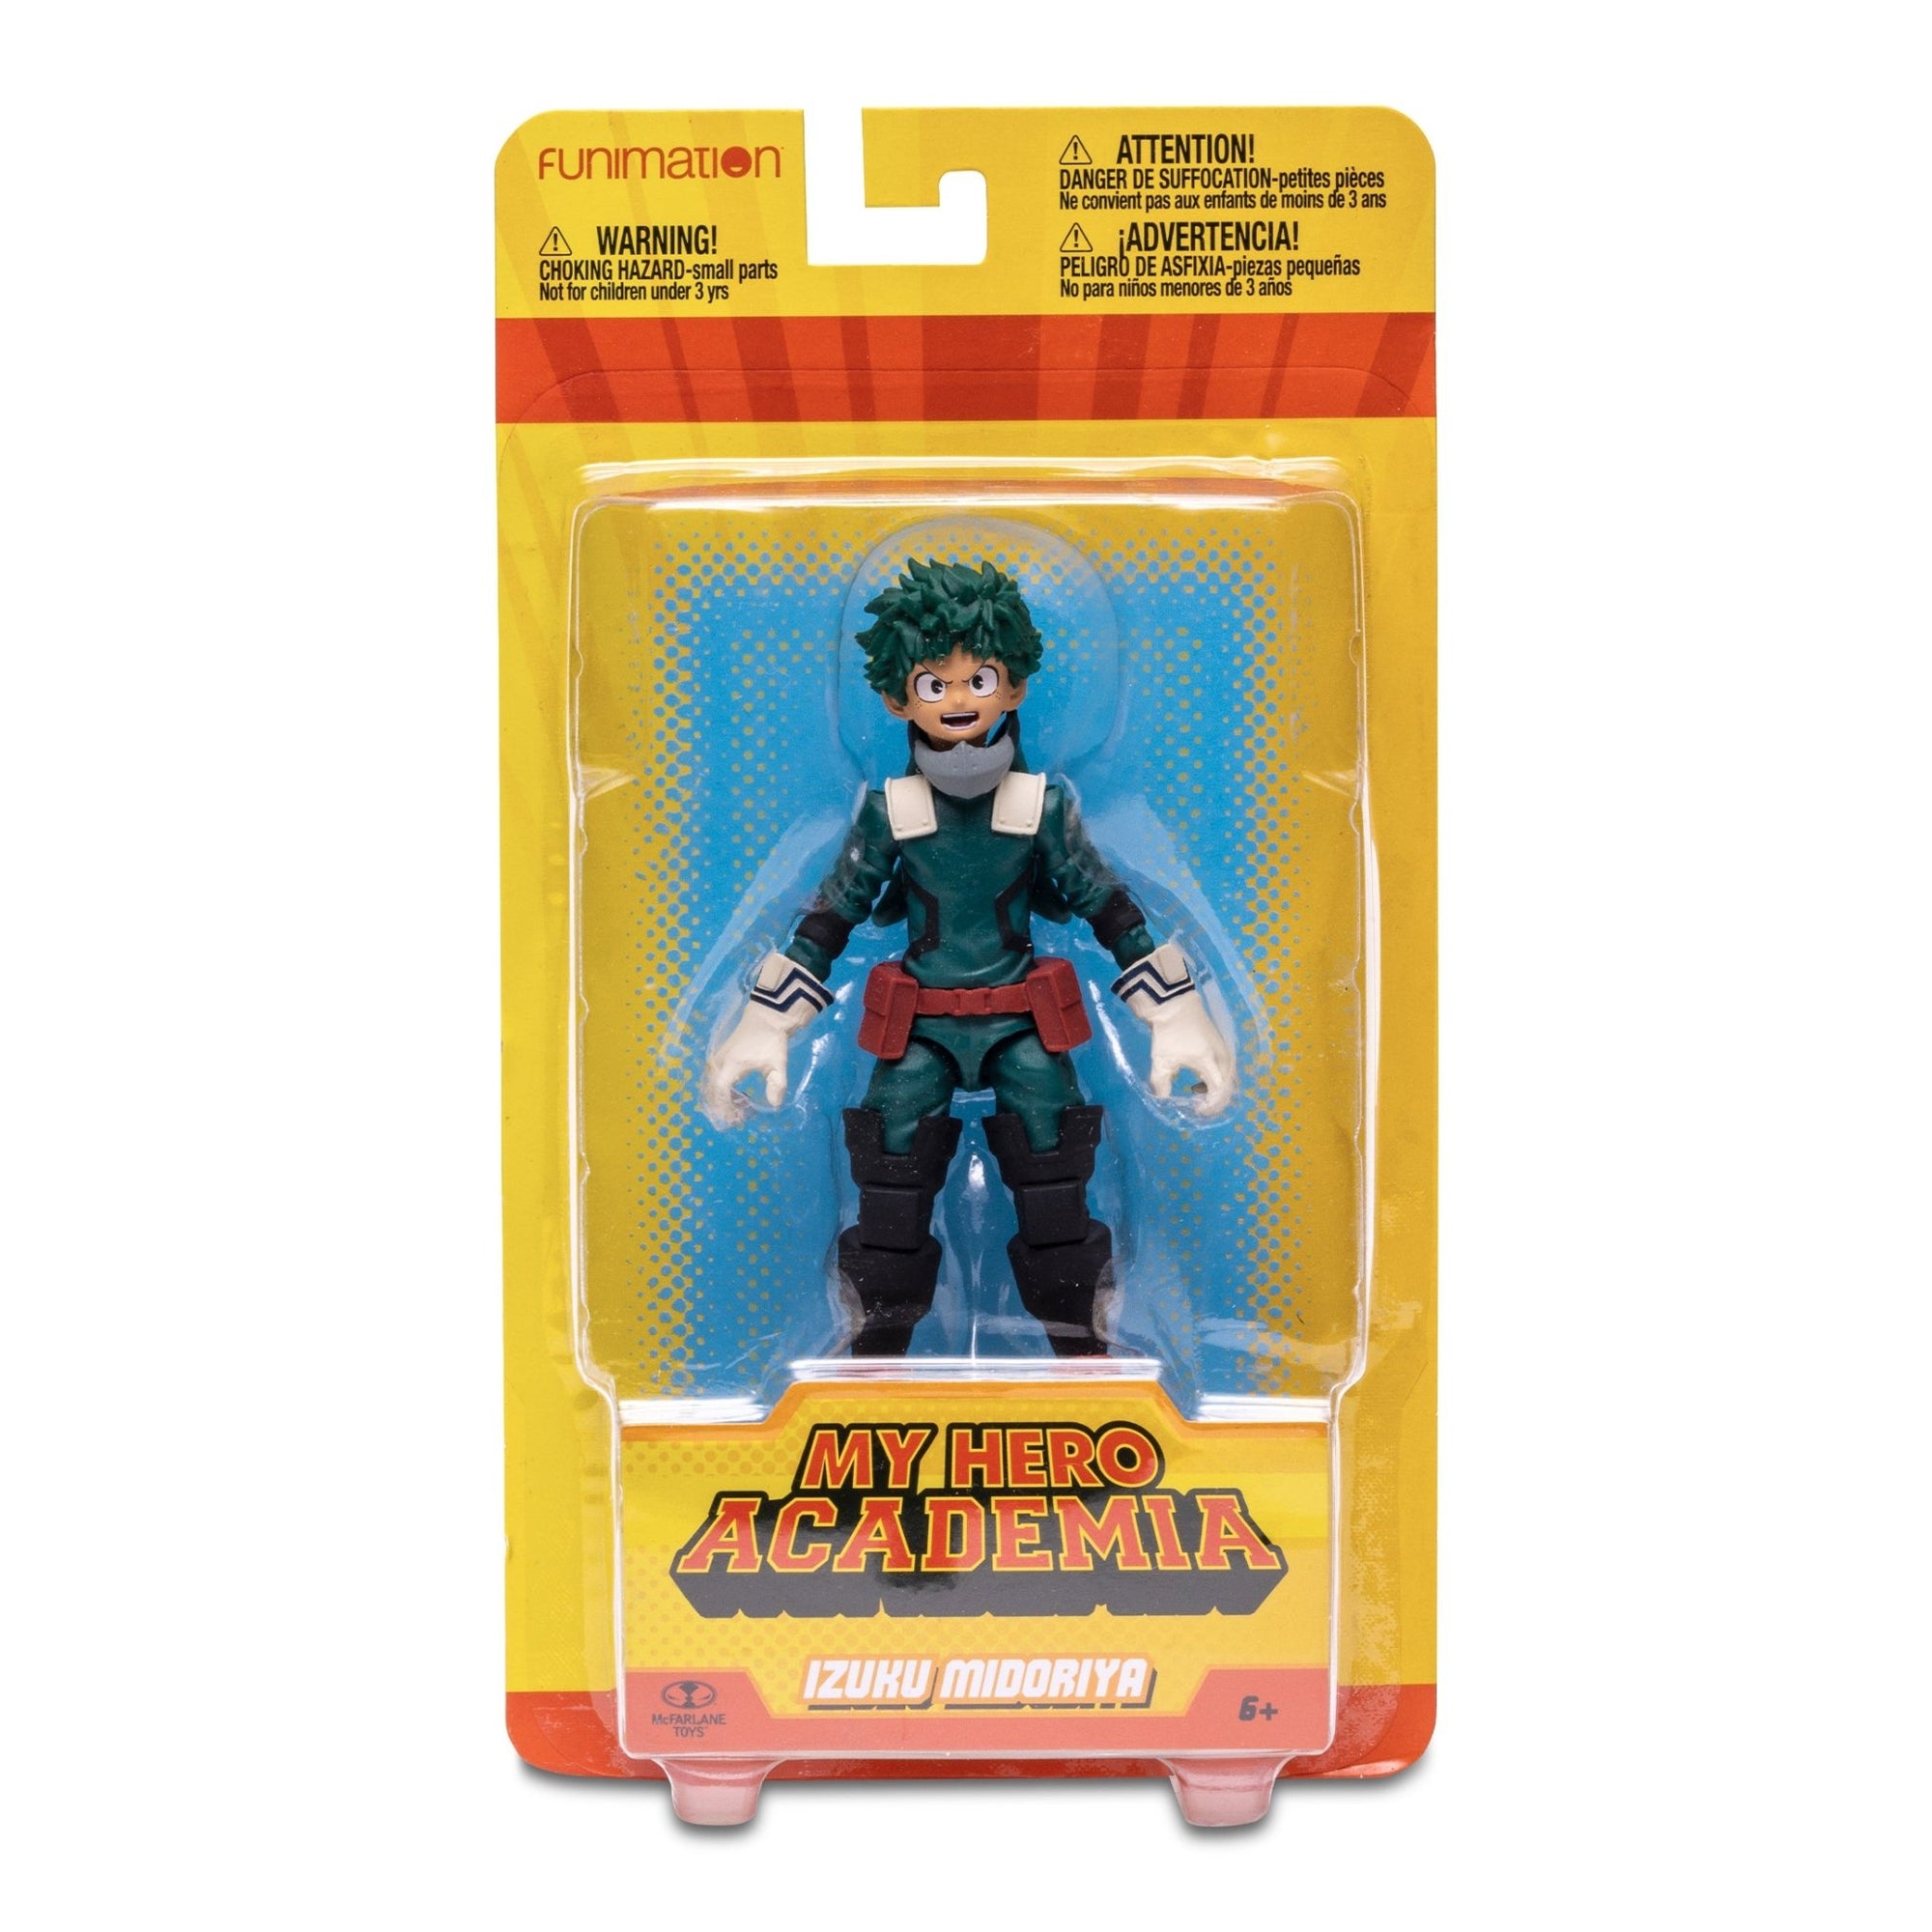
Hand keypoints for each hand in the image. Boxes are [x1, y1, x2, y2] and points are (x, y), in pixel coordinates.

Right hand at [701, 952, 831, 1127]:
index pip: (719, 1093)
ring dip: (721, 1099)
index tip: (737, 1119)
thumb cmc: (772, 1040)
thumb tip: (774, 1105)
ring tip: (740, 1107)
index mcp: (730, 1066)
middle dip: (722, 1108)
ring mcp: (717, 1058)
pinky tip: (737, 1095)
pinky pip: (713, 1079)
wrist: (767, 1016)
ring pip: (710, 1086)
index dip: (725, 1109)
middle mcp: (718, 1063)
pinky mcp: (719, 1056)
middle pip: (711, 1092)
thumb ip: (776, 1085)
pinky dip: (720, 1090)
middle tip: (739, 1117)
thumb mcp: (778, 1064)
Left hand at [1113, 943, 1235, 1116]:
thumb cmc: (1168, 1032)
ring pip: (1228, 1078)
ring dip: (1216, 1090)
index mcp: (1210, 1062)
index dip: (1210, 1106)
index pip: (1219, 1092)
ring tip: (1196, 1093)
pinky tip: (1199, 1080)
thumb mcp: (1161, 1060)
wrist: (1173, 1001)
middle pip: (1228, 1087)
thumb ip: (1162, 1084)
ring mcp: (1223, 1049)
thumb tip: (1163, 1101)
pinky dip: (1216, 1078)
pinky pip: (1225, 1069)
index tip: (1196, 1111)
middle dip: (1216, 1101)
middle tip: (1199, 1108)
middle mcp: (1223, 1057)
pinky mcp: (1220, 1044)